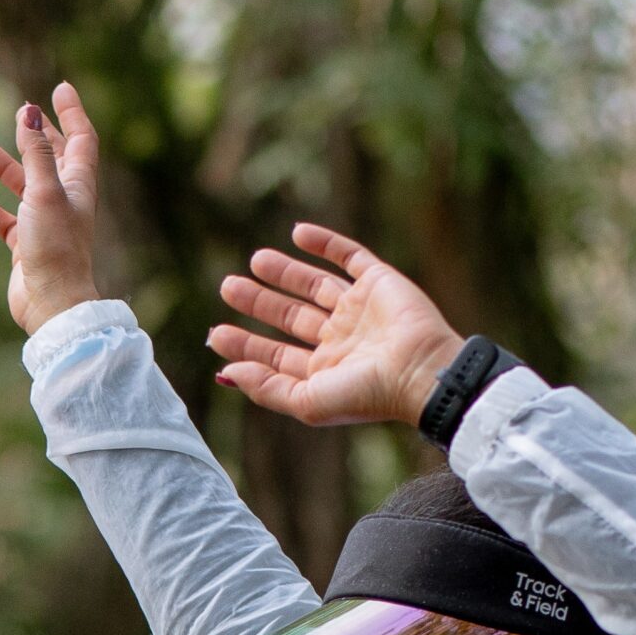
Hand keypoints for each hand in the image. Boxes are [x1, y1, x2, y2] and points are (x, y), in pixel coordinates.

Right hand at [0, 83, 103, 336]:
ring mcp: (44, 224)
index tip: (59, 89)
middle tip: (21, 112)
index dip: (72, 113)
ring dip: (5, 167)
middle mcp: (63, 201)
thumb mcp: (44, 192)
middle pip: (52, 159)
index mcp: (77, 185)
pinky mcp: (25, 247)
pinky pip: (4, 221)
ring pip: (23, 187)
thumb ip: (35, 152)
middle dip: (36, 136)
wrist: (51, 304)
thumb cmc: (55, 248)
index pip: (81, 139)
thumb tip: (29, 111)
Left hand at [207, 224, 466, 429]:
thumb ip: (266, 388)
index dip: (245, 345)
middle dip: (259, 302)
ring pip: (314, 285)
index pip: (276, 355)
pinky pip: (349, 256)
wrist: (419, 371)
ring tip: (254, 261)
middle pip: (290, 316)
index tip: (216, 334)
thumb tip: (227, 373)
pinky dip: (325, 243)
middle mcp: (340, 340)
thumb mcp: (307, 401)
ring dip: (284, 272)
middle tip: (227, 286)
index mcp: (324, 372)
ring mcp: (359, 309)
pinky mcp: (378, 282)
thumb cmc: (366, 395)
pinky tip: (298, 233)